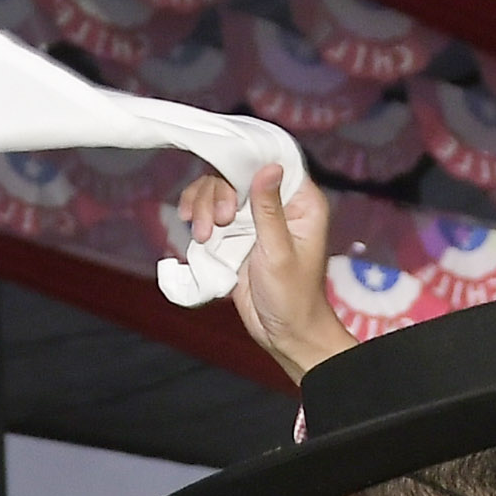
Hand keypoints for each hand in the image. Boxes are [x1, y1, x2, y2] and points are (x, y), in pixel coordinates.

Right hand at [176, 164, 346, 380]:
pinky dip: (197, 219)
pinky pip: (210, 214)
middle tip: (218, 223)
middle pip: (236, 174)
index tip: (225, 174)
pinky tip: (194, 233)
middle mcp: (277, 204)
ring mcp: (253, 219)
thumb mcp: (279, 252)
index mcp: (300, 202)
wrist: (282, 334)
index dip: (246, 161)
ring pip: (218, 192)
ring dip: (203, 208)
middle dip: (217, 194)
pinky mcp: (235, 236)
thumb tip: (268, 167)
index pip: (273, 162)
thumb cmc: (292, 297)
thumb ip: (270, 209)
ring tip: (203, 236)